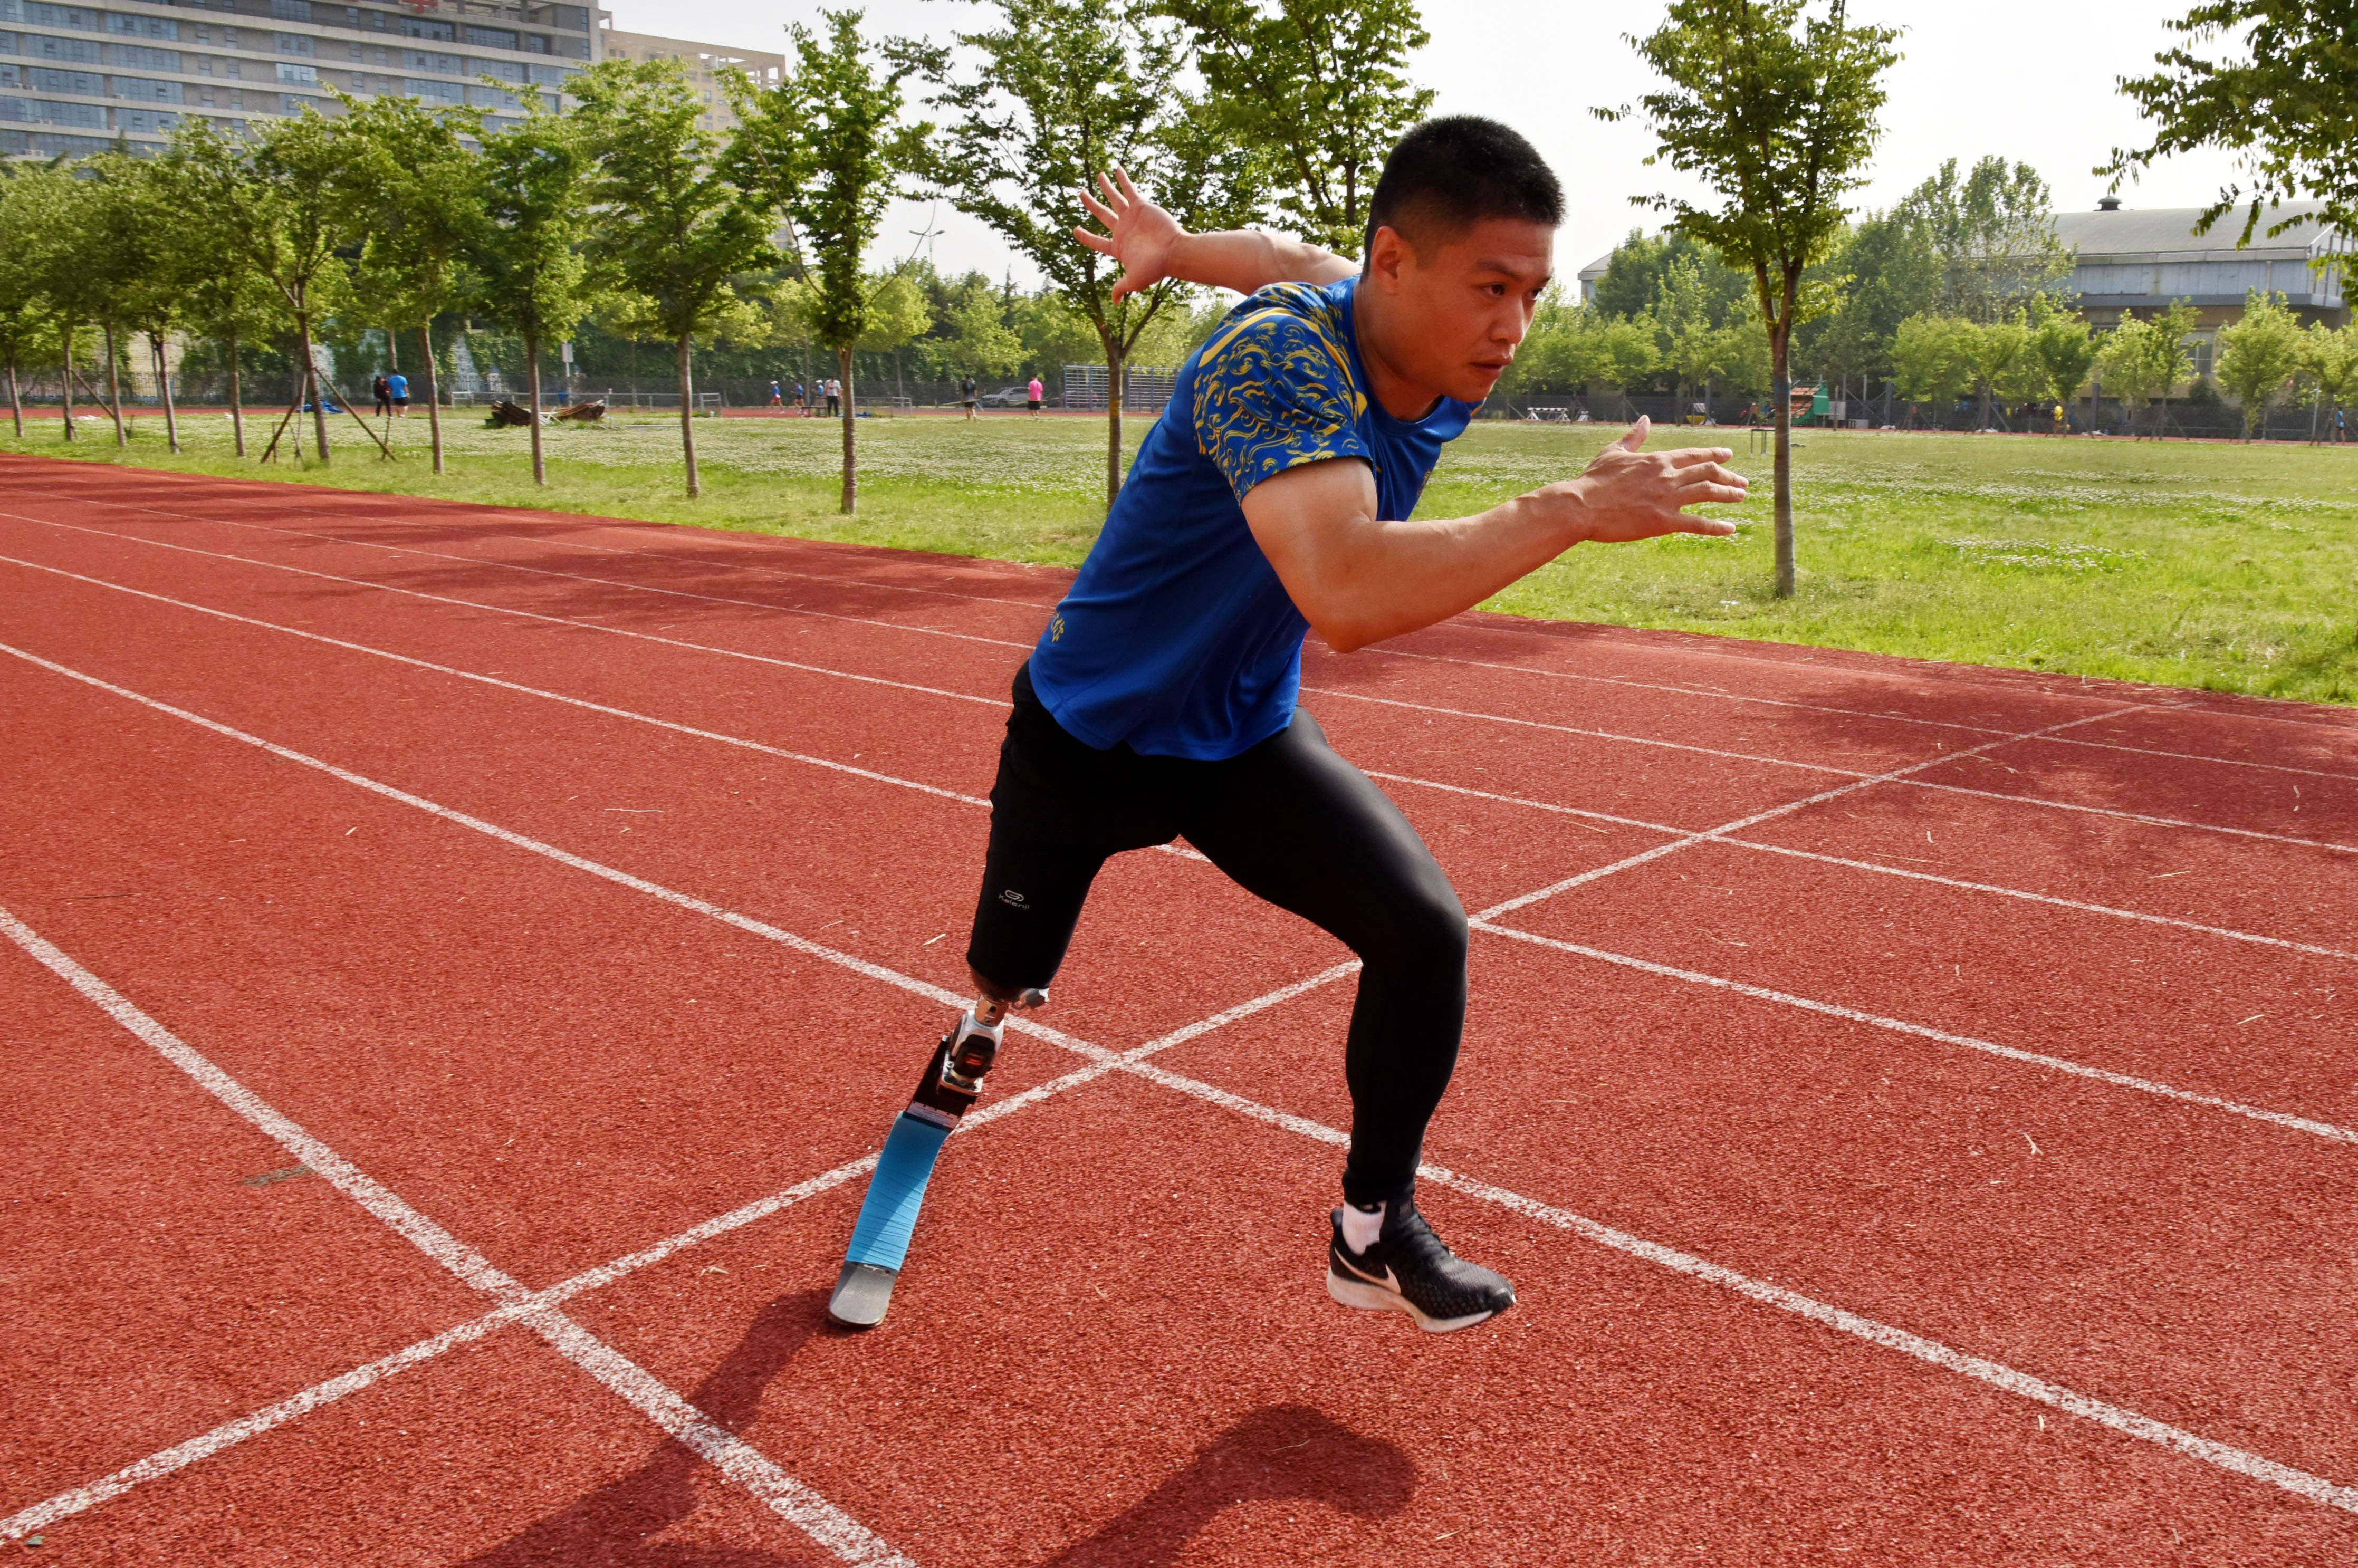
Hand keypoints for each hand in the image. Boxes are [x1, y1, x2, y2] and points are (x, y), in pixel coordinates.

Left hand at [1073, 166, 1184, 302]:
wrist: (1173, 252)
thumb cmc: (1155, 268)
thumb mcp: (1134, 280)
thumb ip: (1121, 287)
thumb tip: (1114, 301)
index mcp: (1119, 247)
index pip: (1097, 241)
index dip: (1086, 236)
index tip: (1075, 229)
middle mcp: (1123, 230)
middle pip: (1102, 214)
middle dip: (1091, 204)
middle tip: (1082, 193)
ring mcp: (1132, 217)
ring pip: (1114, 199)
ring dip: (1106, 187)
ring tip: (1098, 175)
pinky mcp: (1141, 207)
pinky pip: (1129, 190)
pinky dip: (1122, 180)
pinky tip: (1116, 169)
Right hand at [1565, 417, 1747, 541]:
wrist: (1582, 505)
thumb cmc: (1593, 480)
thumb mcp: (1613, 453)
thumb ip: (1633, 437)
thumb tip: (1644, 420)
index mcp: (1657, 460)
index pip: (1694, 454)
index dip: (1715, 454)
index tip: (1729, 455)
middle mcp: (1668, 476)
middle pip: (1708, 472)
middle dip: (1729, 475)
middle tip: (1742, 481)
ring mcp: (1668, 499)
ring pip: (1709, 492)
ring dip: (1729, 493)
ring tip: (1741, 496)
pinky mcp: (1664, 521)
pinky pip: (1697, 523)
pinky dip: (1716, 526)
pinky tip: (1730, 529)